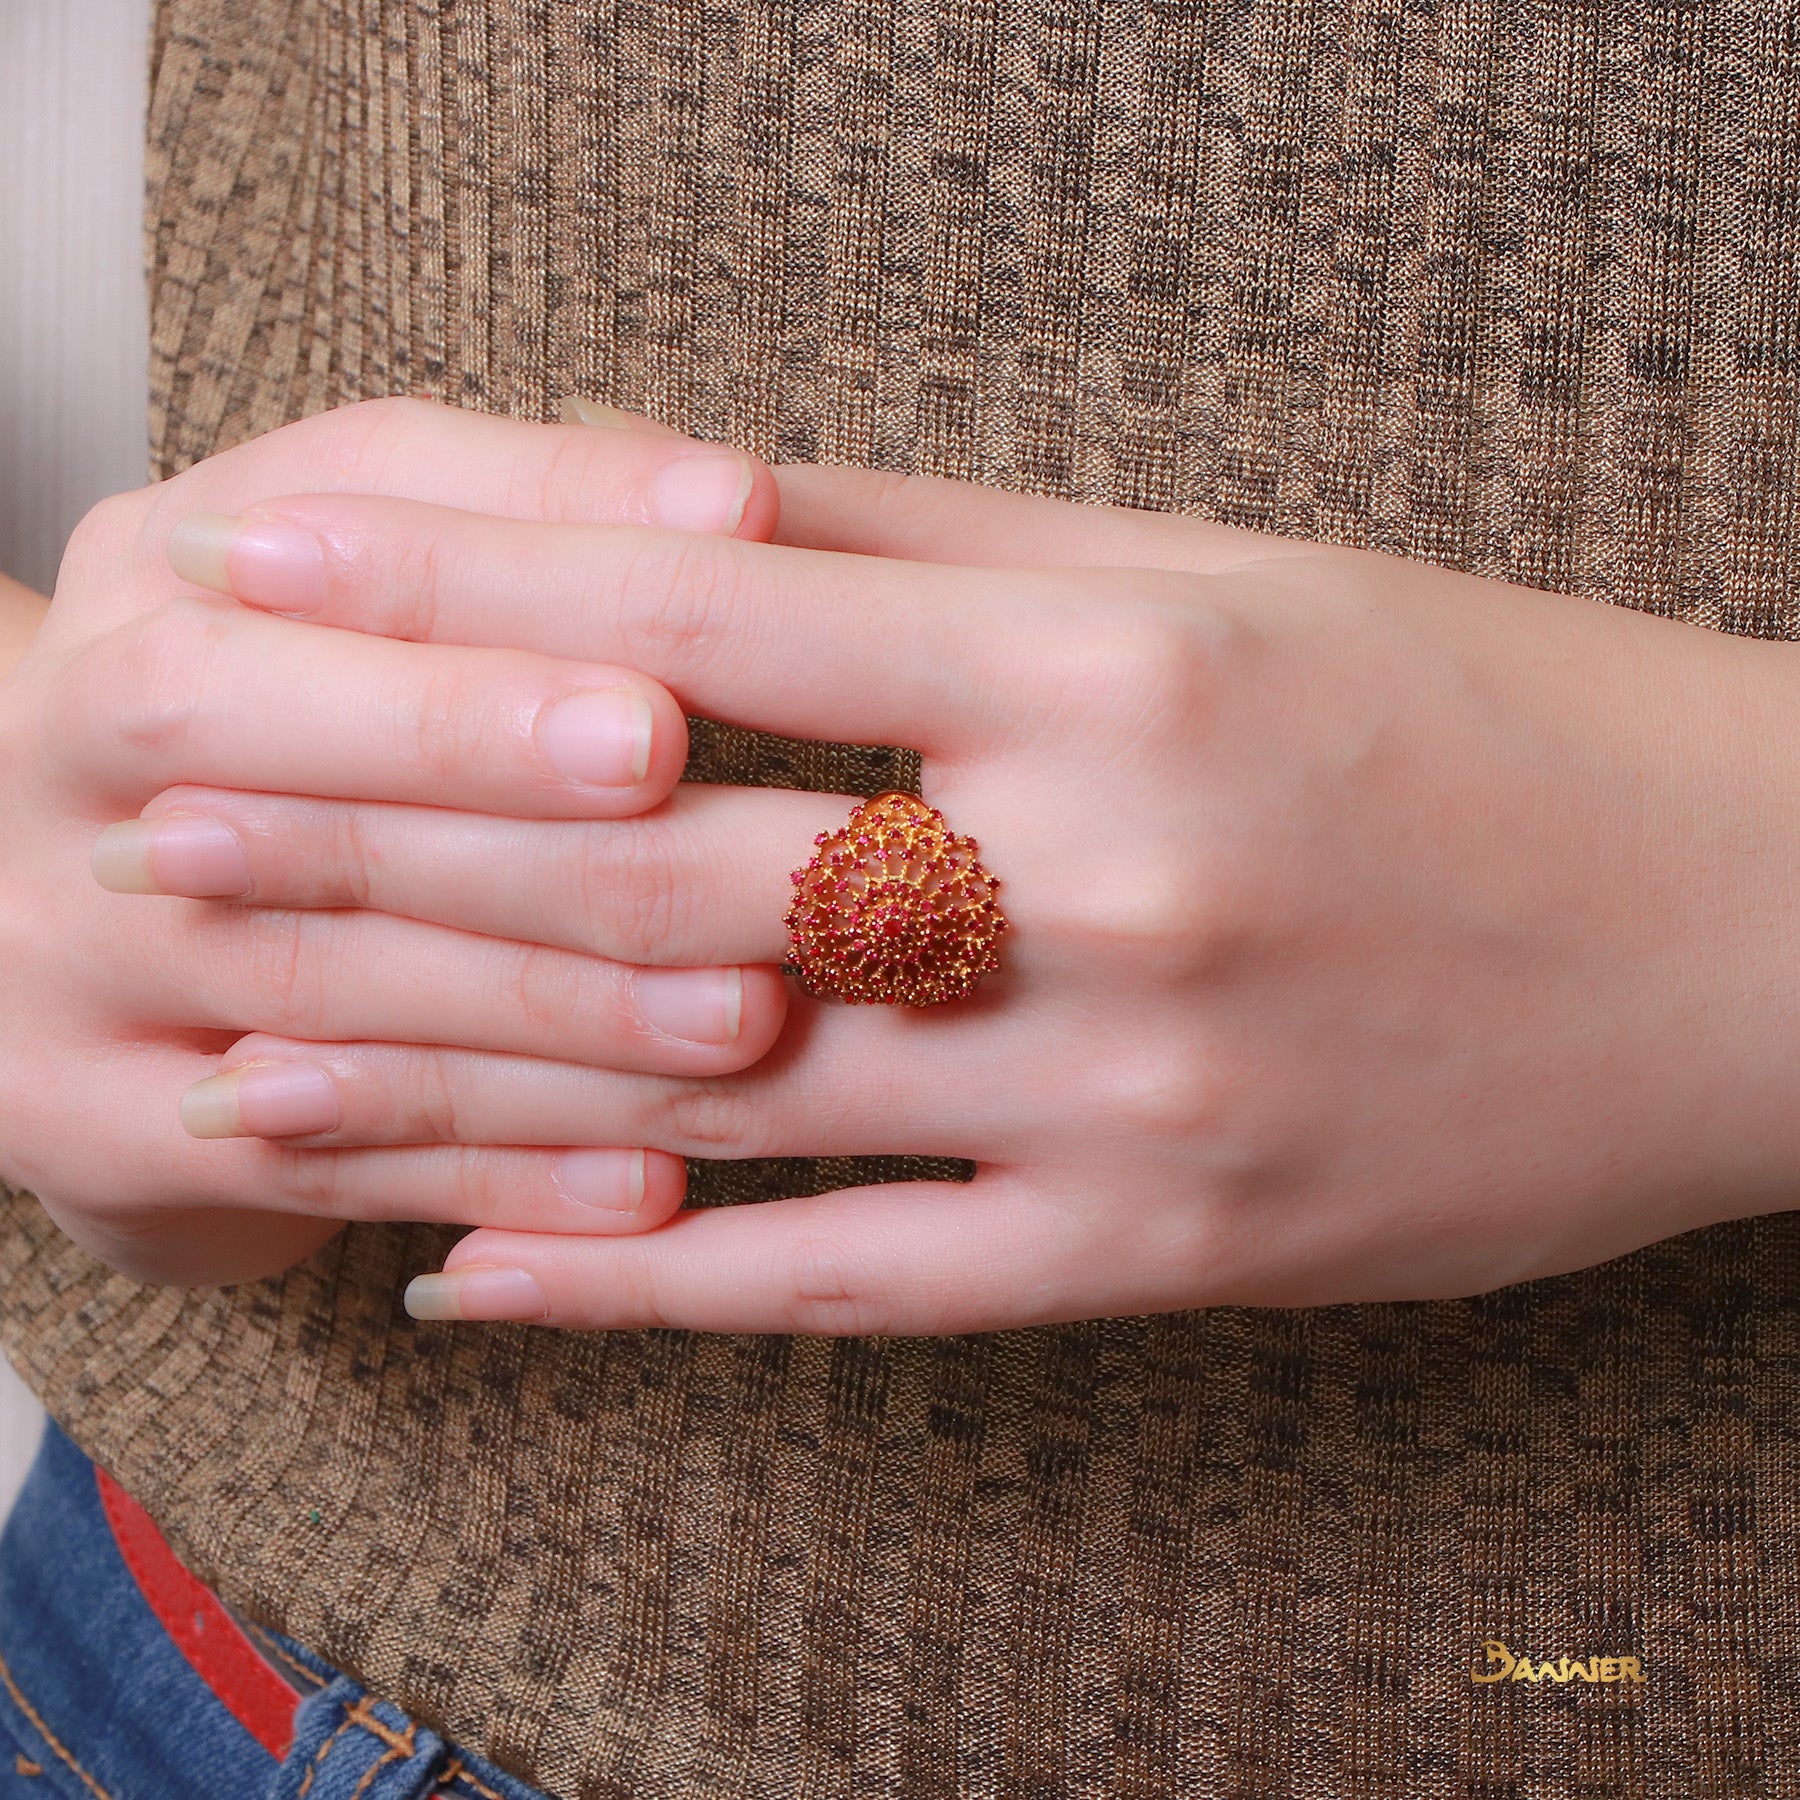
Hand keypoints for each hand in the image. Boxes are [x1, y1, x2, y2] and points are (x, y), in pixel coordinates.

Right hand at [0, 398, 793, 1283]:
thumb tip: (736, 508)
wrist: (67, 927)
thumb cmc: (300, 743)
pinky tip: (656, 1184)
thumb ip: (524, 546)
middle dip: (466, 736)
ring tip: (740, 1015)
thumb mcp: (362, 612)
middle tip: (663, 762)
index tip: (735, 529)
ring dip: (541, 999)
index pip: (325, 498)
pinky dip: (494, 1170)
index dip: (529, 517)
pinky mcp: (90, 1126)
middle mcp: (57, 742)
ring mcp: (51, 952)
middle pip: (230, 722)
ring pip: (302, 972)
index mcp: (153, 572)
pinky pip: (304, 1165)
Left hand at [177, 458, 1799, 1330]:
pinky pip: (853, 1285)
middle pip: (664, 848)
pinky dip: (646, 1288)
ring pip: (722, 1093)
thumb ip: (961, 562)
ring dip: (455, 1084)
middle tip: (170, 819)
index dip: (457, 577)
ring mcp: (1130, 1092)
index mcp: (1125, 658)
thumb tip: (702, 517)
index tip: (272, 567)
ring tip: (249, 1072)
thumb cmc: (1491, 721)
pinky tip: (475, 1276)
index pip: (709, 599)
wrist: (1756, 931)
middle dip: (384, 831)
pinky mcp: (1165, 1253)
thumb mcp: (1234, 586)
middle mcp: (1110, 875)